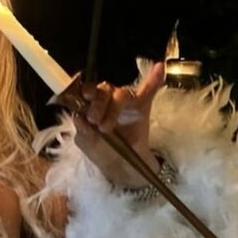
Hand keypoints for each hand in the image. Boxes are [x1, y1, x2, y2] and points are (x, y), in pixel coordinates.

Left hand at [68, 62, 165, 185]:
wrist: (122, 168)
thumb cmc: (103, 152)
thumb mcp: (87, 143)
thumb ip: (82, 129)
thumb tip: (79, 116)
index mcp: (92, 106)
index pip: (88, 91)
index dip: (86, 90)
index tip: (84, 96)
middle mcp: (108, 101)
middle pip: (104, 90)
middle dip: (98, 103)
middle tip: (94, 119)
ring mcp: (126, 103)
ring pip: (121, 93)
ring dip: (114, 107)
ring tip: (106, 127)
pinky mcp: (142, 108)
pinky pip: (149, 91)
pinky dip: (154, 80)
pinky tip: (158, 68)